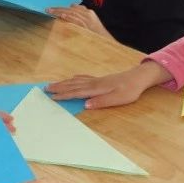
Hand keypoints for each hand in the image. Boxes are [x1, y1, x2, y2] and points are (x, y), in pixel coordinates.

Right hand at [45, 60, 171, 108]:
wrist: (138, 77)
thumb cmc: (130, 90)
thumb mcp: (118, 99)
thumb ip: (102, 102)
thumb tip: (86, 105)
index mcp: (96, 89)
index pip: (76, 93)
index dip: (64, 95)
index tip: (52, 97)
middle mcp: (94, 83)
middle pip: (72, 85)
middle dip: (58, 87)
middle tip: (45, 88)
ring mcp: (96, 80)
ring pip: (76, 81)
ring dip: (64, 83)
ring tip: (53, 84)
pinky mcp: (100, 79)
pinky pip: (82, 78)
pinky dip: (74, 79)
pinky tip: (72, 79)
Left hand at [46, 4, 109, 36]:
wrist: (108, 43)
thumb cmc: (97, 36)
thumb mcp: (88, 26)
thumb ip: (79, 20)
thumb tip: (67, 15)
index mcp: (89, 13)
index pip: (73, 8)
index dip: (62, 8)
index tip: (52, 9)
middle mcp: (88, 14)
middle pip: (71, 9)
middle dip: (59, 9)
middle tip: (47, 9)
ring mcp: (88, 20)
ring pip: (72, 13)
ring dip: (60, 11)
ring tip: (51, 11)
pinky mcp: (88, 26)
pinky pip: (77, 20)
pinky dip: (70, 17)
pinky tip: (62, 16)